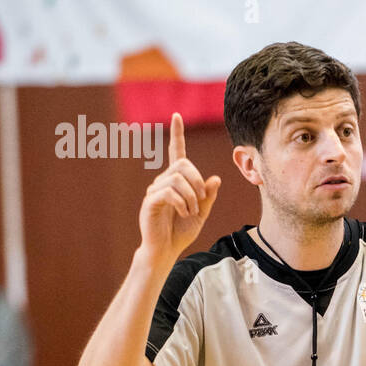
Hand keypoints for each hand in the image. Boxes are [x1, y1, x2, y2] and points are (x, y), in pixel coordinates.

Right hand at [139, 113, 221, 261]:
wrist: (166, 250)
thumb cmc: (182, 231)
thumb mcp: (202, 213)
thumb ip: (208, 196)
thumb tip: (216, 178)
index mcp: (176, 181)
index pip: (176, 152)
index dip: (177, 134)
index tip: (176, 116)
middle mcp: (163, 181)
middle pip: (183, 164)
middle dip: (197, 181)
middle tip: (201, 200)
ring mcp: (154, 191)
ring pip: (177, 179)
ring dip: (191, 196)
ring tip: (191, 212)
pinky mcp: (150, 202)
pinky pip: (168, 193)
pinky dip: (182, 203)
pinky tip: (184, 213)